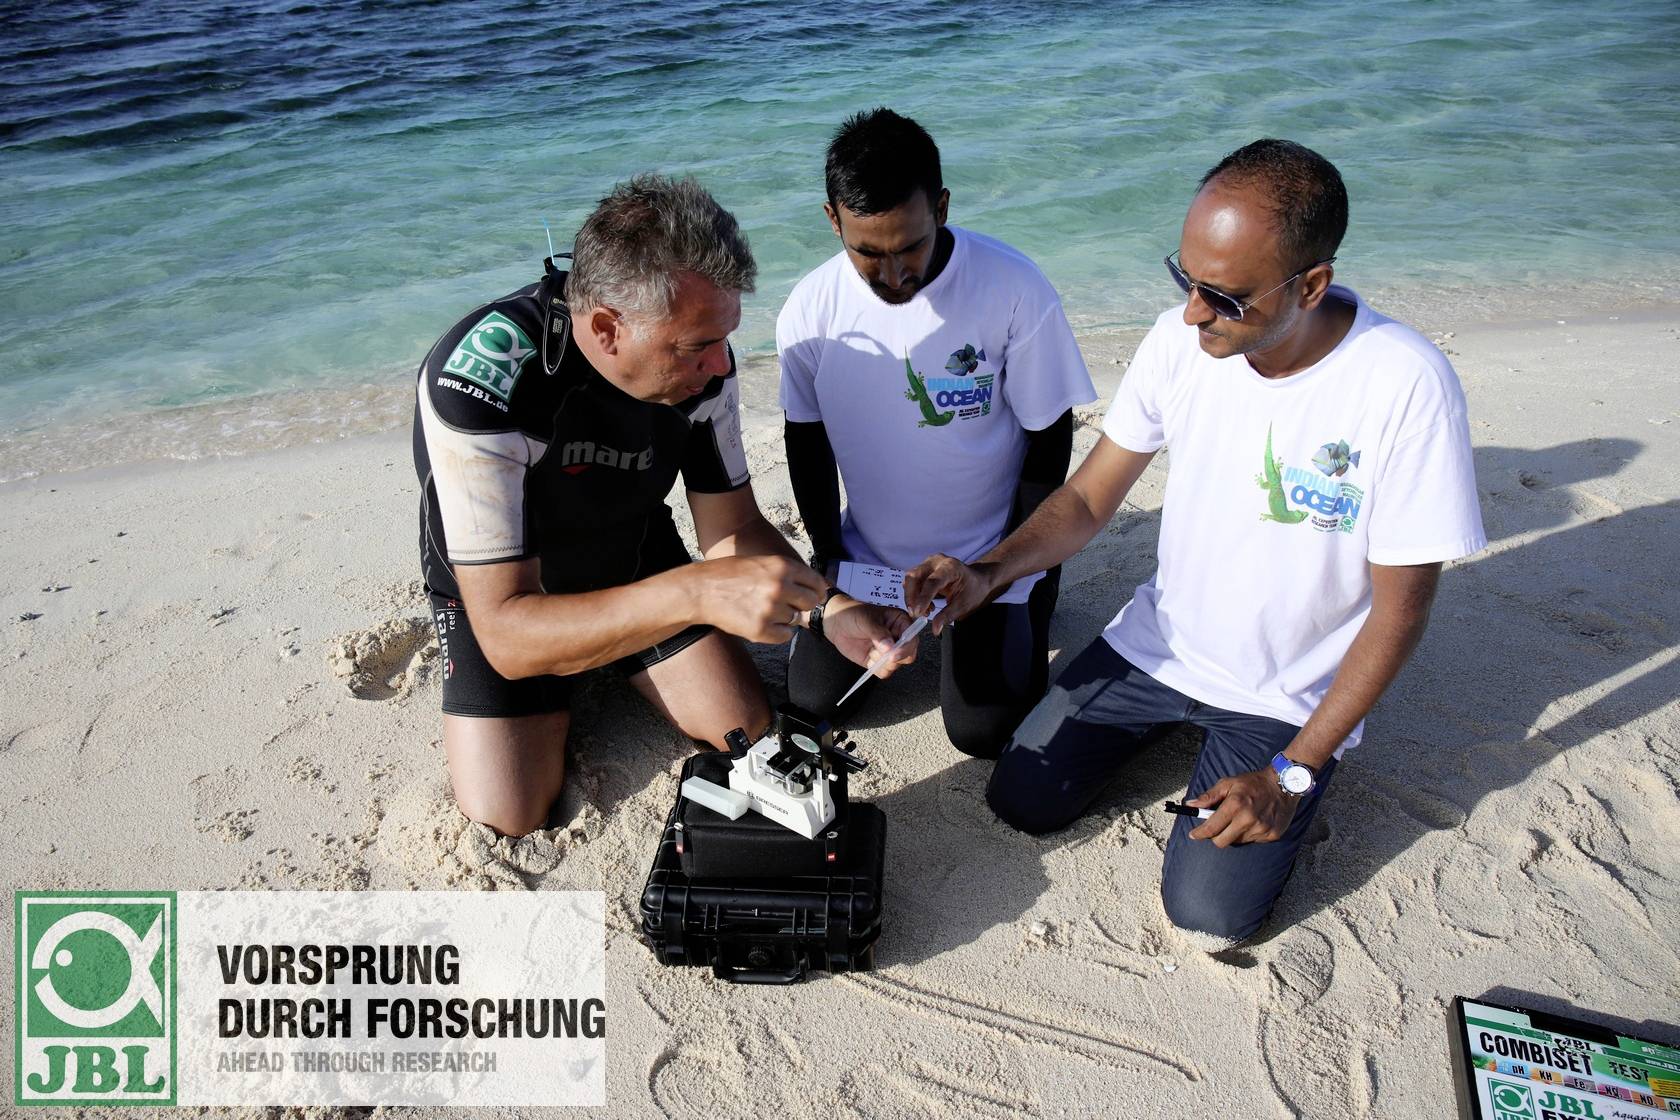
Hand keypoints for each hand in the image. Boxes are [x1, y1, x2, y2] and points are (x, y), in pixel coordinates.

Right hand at [689, 556, 826, 642]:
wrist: (701, 590)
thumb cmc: (729, 574)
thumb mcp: (761, 562)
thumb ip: (786, 573)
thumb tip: (811, 586)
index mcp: (782, 567)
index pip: (816, 582)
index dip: (817, 590)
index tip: (815, 595)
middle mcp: (780, 587)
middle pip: (811, 603)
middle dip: (802, 605)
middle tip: (788, 605)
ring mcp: (770, 609)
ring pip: (796, 620)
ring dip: (785, 618)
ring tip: (765, 611)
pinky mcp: (760, 629)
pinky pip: (785, 635)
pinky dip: (778, 632)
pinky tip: (763, 623)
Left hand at [820, 597, 918, 676]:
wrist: (836, 623)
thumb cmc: (853, 614)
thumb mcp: (866, 620)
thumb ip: (879, 634)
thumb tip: (890, 647)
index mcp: (900, 622)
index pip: (912, 637)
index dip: (906, 646)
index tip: (894, 653)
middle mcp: (898, 637)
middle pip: (908, 654)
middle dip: (895, 658)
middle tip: (882, 655)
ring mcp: (889, 651)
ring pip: (896, 665)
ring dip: (883, 662)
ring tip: (871, 650)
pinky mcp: (878, 661)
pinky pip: (884, 672)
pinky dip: (876, 668)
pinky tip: (868, 658)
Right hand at [902, 554, 997, 634]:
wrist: (977, 581)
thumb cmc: (973, 590)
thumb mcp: (963, 605)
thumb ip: (947, 616)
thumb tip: (935, 629)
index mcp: (951, 567)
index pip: (932, 581)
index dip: (923, 597)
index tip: (918, 612)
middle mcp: (937, 561)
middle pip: (914, 576)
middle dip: (911, 597)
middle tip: (915, 614)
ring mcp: (928, 564)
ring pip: (910, 579)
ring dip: (912, 597)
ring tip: (924, 612)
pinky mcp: (923, 569)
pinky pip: (912, 581)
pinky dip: (914, 595)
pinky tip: (925, 605)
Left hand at [1186, 769, 1298, 846]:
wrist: (1284, 784)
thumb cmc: (1254, 783)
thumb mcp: (1228, 783)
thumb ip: (1208, 796)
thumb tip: (1191, 805)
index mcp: (1235, 805)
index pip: (1211, 828)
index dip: (1199, 833)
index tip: (1194, 835)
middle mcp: (1248, 819)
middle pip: (1222, 842)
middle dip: (1216, 836)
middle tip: (1218, 826)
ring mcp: (1261, 829)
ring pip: (1238, 842)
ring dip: (1234, 834)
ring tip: (1241, 819)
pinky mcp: (1272, 835)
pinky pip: (1253, 841)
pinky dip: (1249, 834)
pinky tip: (1254, 821)